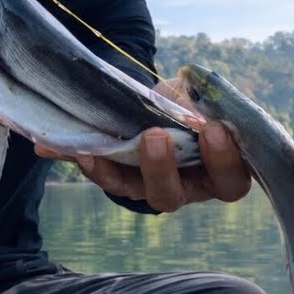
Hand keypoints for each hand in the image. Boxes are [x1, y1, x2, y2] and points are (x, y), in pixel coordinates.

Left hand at [36, 78, 250, 212]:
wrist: (166, 102)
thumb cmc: (195, 104)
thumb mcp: (202, 98)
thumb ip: (202, 101)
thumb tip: (199, 104)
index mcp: (219, 171)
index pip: (229, 178)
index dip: (223, 159)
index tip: (213, 129)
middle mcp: (186, 188)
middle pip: (172, 195)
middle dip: (161, 168)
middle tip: (155, 137)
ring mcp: (150, 186)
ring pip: (132, 191)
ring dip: (115, 171)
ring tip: (100, 150)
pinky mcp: (122, 179)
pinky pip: (104, 176)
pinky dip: (87, 162)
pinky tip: (63, 149)